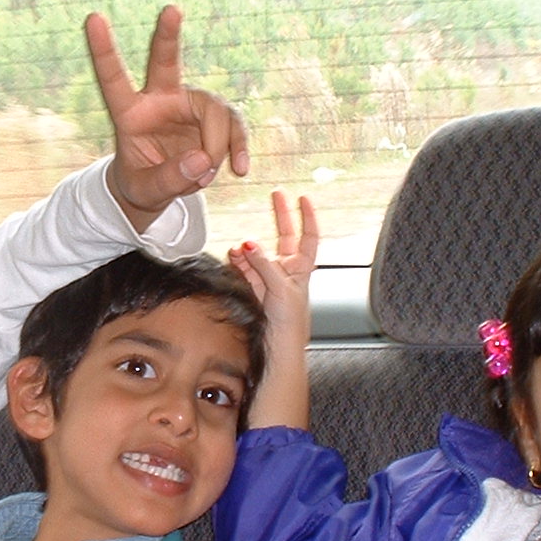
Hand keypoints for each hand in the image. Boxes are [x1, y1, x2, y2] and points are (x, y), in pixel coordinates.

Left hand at [86, 5, 248, 230]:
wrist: (160, 189)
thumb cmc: (141, 184)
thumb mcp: (146, 192)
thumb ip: (168, 179)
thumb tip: (202, 160)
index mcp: (129, 113)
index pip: (114, 79)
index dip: (104, 50)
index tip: (93, 18)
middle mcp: (160, 100)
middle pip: (166, 62)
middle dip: (167, 35)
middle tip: (171, 9)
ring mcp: (190, 106)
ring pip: (215, 109)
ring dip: (217, 147)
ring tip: (205, 178)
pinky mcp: (215, 119)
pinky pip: (234, 127)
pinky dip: (238, 148)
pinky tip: (240, 169)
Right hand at [229, 191, 317, 327]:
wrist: (278, 346)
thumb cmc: (290, 322)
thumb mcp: (281, 289)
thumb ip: (264, 265)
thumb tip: (249, 245)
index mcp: (302, 268)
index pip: (308, 236)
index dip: (307, 216)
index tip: (303, 197)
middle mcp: (287, 270)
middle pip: (285, 235)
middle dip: (280, 214)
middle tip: (275, 194)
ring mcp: (270, 278)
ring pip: (258, 253)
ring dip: (248, 249)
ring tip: (238, 249)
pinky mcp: (254, 288)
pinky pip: (244, 269)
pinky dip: (237, 263)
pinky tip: (232, 258)